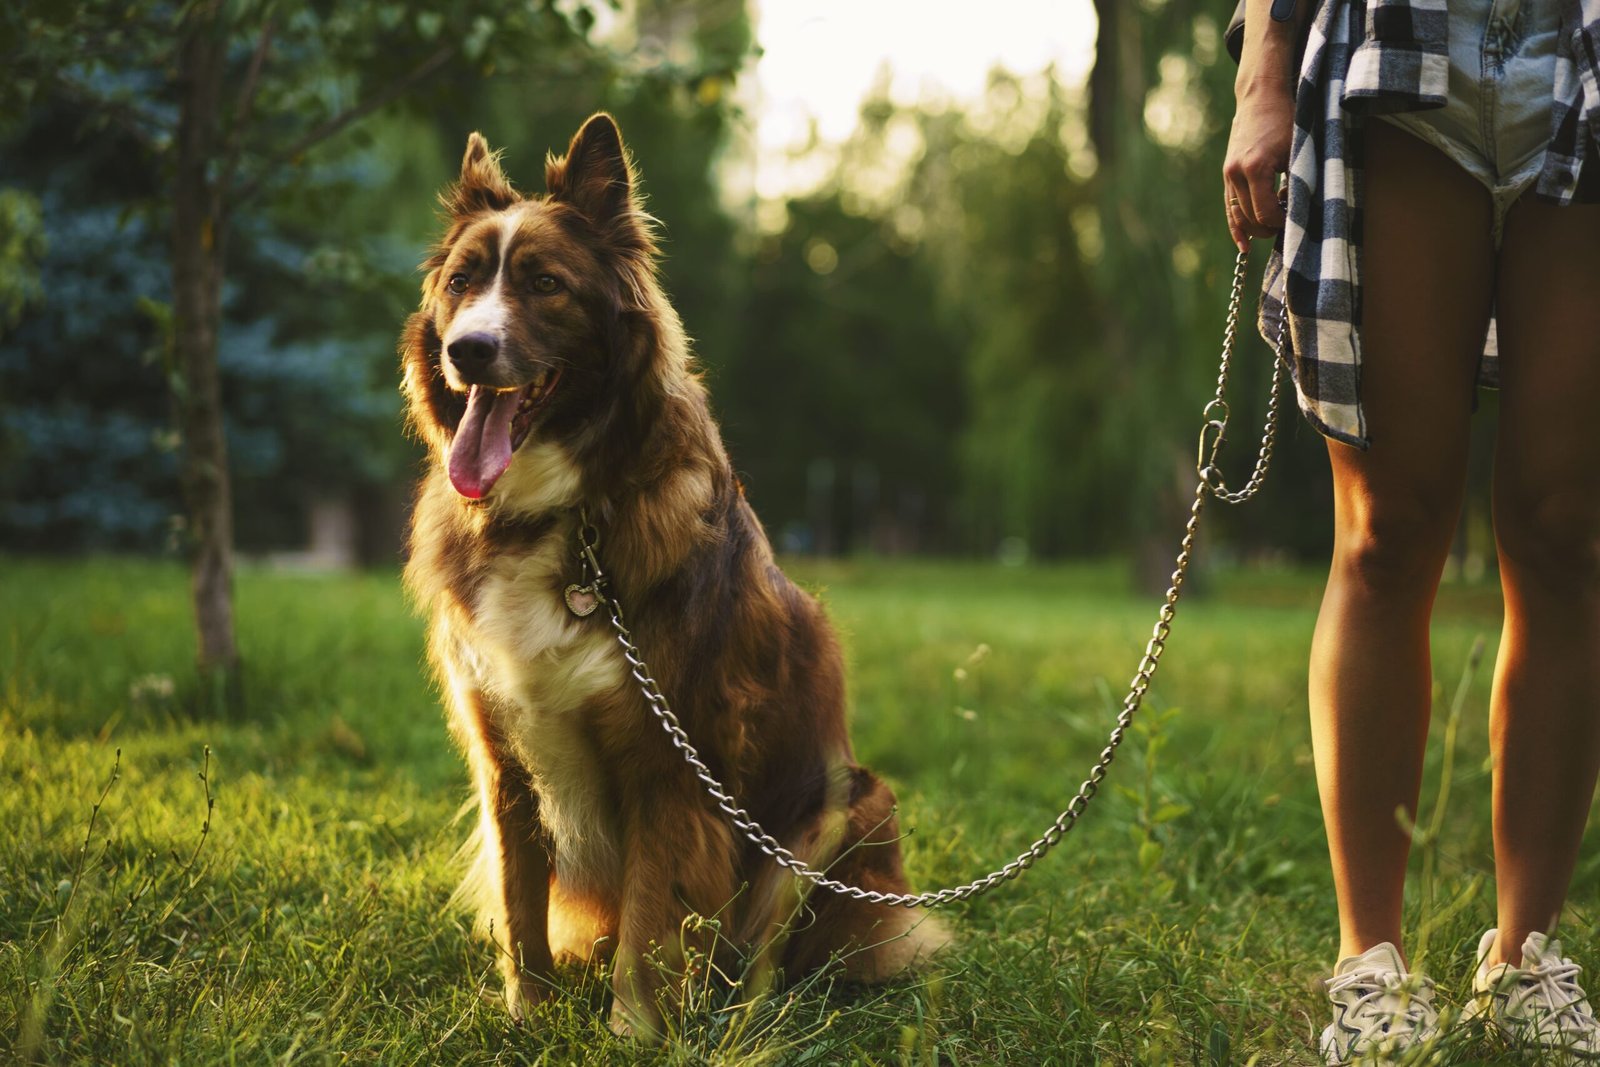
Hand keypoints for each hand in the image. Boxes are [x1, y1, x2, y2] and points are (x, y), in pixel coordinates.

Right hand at [1223, 85, 1293, 251]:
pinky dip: (1236, 227)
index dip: (1281, 221)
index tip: (1295, 215)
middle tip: (1288, 220)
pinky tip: (1243, 245)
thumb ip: (1299, 180)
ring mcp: (1228, 174)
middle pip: (1250, 218)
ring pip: (1237, 216)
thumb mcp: (1298, 149)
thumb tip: (1301, 211)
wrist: (1260, 97)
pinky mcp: (1227, 175)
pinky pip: (1229, 208)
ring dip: (1255, 228)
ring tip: (1272, 229)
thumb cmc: (1286, 120)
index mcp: (1255, 167)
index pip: (1265, 212)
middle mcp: (1236, 173)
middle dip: (1269, 226)